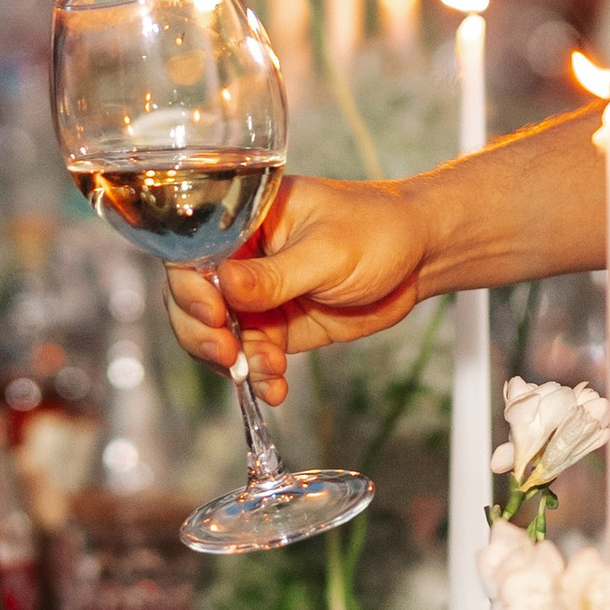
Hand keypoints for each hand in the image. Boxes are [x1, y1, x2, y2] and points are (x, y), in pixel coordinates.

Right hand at [163, 173, 431, 402]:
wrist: (419, 258)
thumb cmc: (377, 231)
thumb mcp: (326, 252)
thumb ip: (274, 275)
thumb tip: (222, 285)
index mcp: (246, 220)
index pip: (194, 251)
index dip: (191, 285)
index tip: (212, 313)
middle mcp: (242, 257)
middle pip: (193, 298)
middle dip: (202, 332)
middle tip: (227, 355)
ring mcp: (257, 295)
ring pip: (217, 334)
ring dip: (231, 361)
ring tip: (264, 375)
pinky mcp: (277, 326)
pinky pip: (253, 356)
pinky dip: (259, 377)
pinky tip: (275, 389)